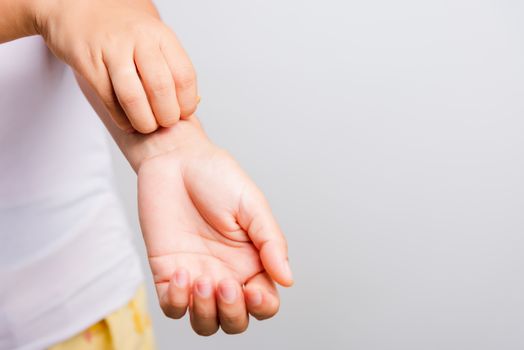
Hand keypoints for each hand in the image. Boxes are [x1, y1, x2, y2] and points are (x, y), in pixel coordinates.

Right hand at [35, 0, 196, 132]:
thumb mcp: (153, 39)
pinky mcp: (89, 63)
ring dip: (144, 121)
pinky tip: (127, 122)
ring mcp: (112, 51)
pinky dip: (121, 119)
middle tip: (165, 123)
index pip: (184, 75)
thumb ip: (171, 67)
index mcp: (160, 35)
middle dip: (167, 116)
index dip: (186, 102)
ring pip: (133, 97)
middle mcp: (138, 40)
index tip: (183, 113)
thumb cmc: (122, 30)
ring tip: (147, 126)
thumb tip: (191, 102)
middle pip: (161, 88)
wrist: (79, 7)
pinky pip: (109, 100)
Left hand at [137, 121, 292, 334]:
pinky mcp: (167, 272)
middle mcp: (225, 274)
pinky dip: (177, 303)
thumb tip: (288, 279)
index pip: (264, 302)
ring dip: (205, 313)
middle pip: (236, 321)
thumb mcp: (252, 205)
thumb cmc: (217, 177)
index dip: (262, 306)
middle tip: (225, 284)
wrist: (175, 160)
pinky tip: (181, 275)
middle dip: (233, 313)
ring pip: (204, 322)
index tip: (251, 288)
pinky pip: (172, 307)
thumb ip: (271, 242)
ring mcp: (195, 276)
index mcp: (252, 261)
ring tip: (202, 280)